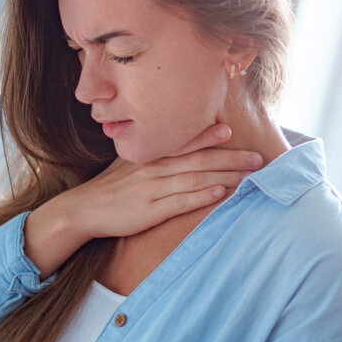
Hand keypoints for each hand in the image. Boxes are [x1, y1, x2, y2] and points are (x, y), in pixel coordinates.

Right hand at [65, 123, 262, 238]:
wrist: (83, 210)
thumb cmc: (110, 188)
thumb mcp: (127, 164)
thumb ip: (151, 156)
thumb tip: (175, 149)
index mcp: (149, 156)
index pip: (182, 142)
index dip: (207, 136)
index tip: (230, 130)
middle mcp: (152, 168)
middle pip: (197, 160)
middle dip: (230, 158)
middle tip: (258, 157)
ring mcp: (151, 189)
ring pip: (194, 179)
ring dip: (225, 177)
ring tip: (250, 176)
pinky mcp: (149, 211)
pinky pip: (180, 202)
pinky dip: (202, 197)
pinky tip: (221, 194)